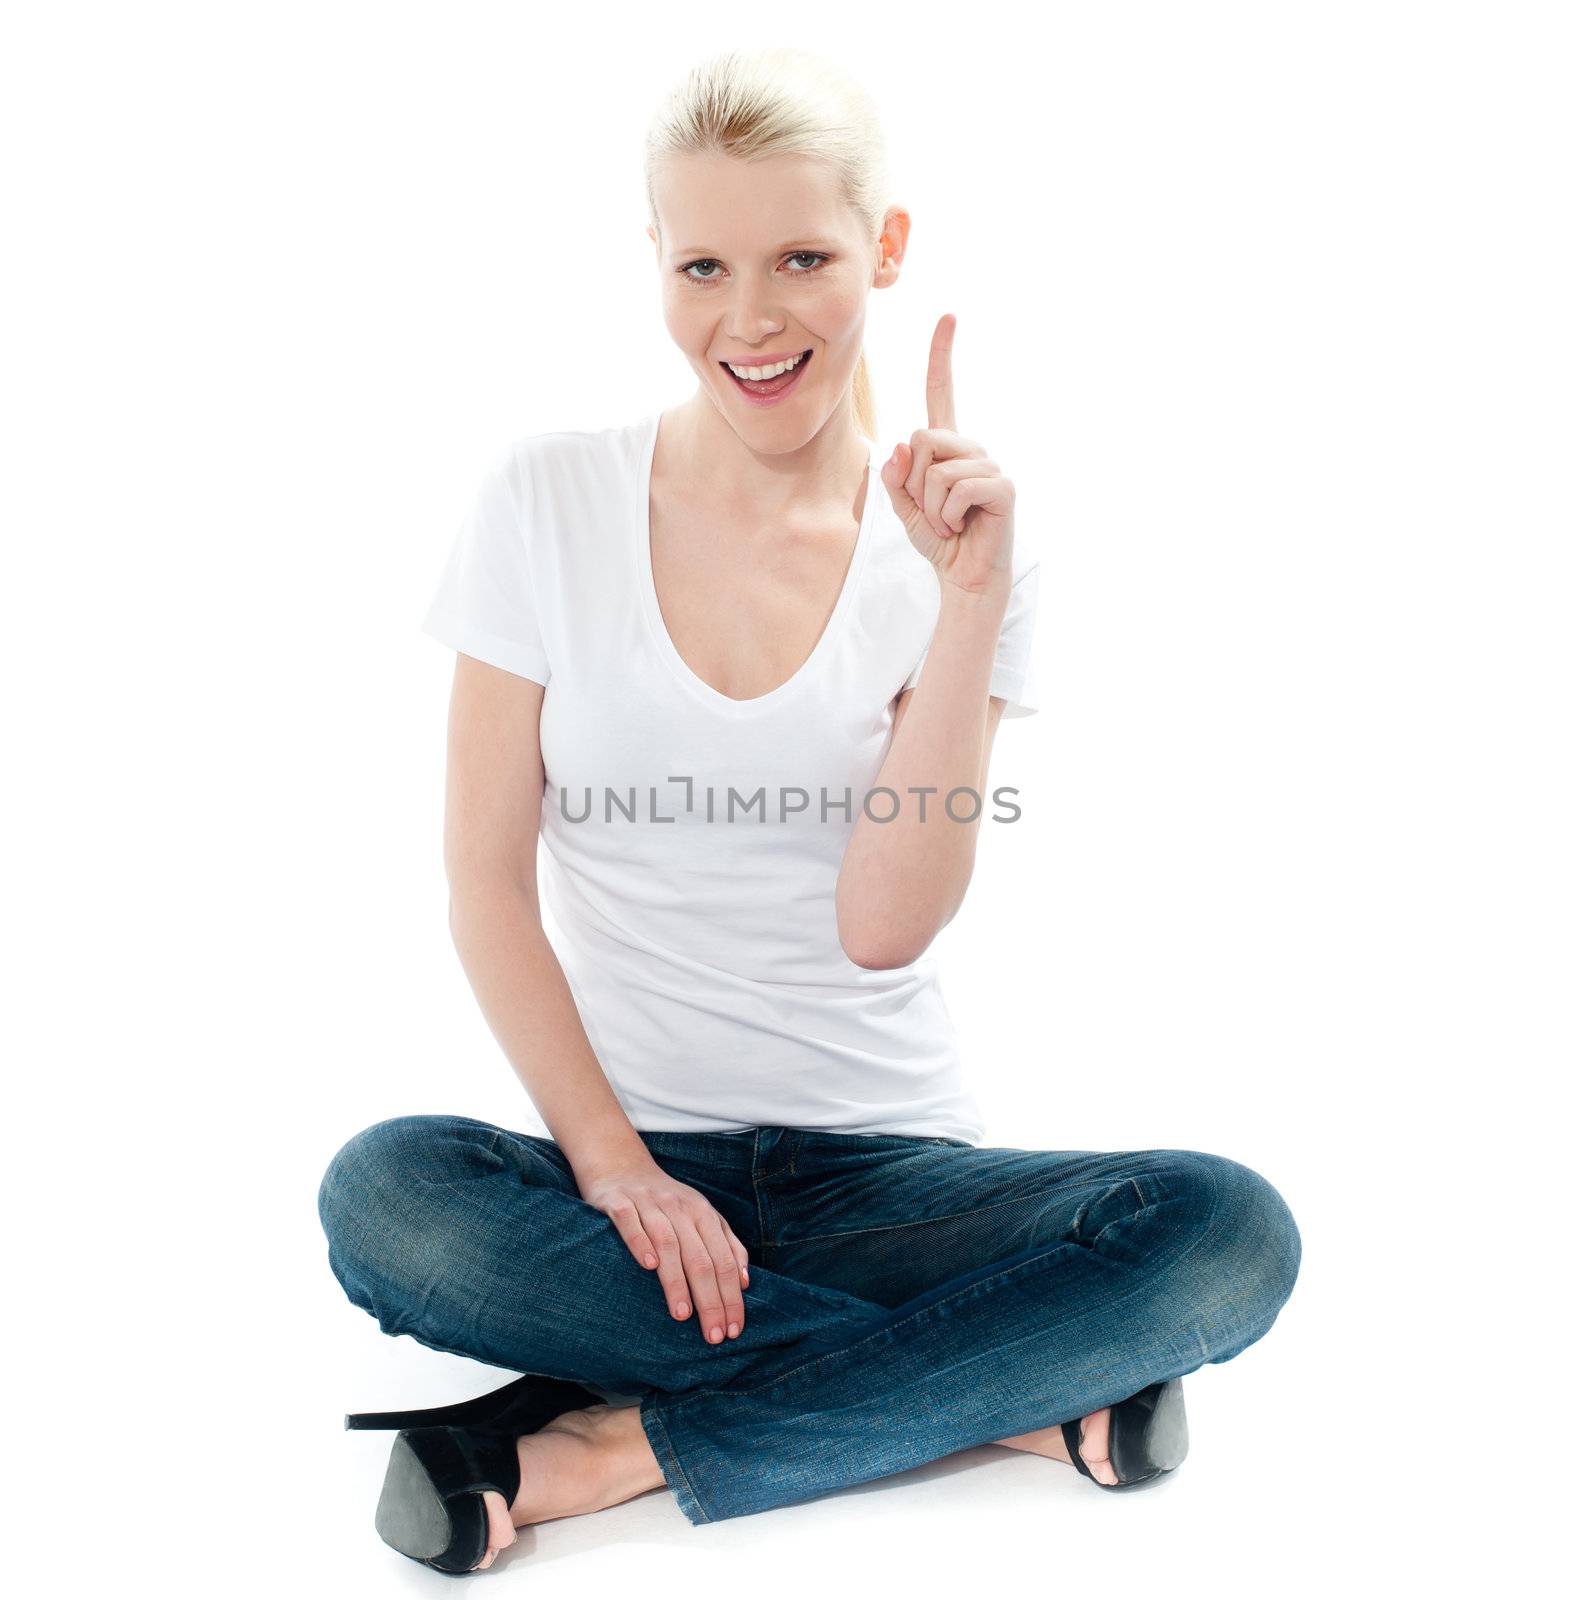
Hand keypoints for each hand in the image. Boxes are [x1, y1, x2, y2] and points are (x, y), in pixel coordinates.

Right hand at [578, 1158, 750, 1342]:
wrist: (619, 1163)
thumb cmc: (664, 1200)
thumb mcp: (699, 1215)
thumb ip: (726, 1244)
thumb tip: (746, 1281)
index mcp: (702, 1213)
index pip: (724, 1260)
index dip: (731, 1295)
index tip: (735, 1330)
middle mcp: (679, 1207)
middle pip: (701, 1257)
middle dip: (711, 1299)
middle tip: (714, 1335)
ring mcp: (648, 1204)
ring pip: (668, 1243)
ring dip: (677, 1280)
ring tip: (682, 1315)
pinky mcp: (618, 1203)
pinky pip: (631, 1224)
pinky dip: (641, 1243)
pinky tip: (648, 1266)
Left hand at [879, 312, 1015, 602]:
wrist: (966, 579)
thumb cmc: (940, 543)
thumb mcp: (905, 509)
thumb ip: (896, 479)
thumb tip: (901, 448)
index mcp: (948, 448)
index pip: (942, 394)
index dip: (942, 357)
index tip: (948, 316)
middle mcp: (972, 449)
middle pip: (922, 438)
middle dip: (914, 484)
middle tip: (932, 512)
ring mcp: (990, 465)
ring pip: (936, 470)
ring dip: (931, 508)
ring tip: (949, 524)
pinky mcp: (1002, 487)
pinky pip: (956, 489)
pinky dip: (947, 517)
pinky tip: (961, 528)